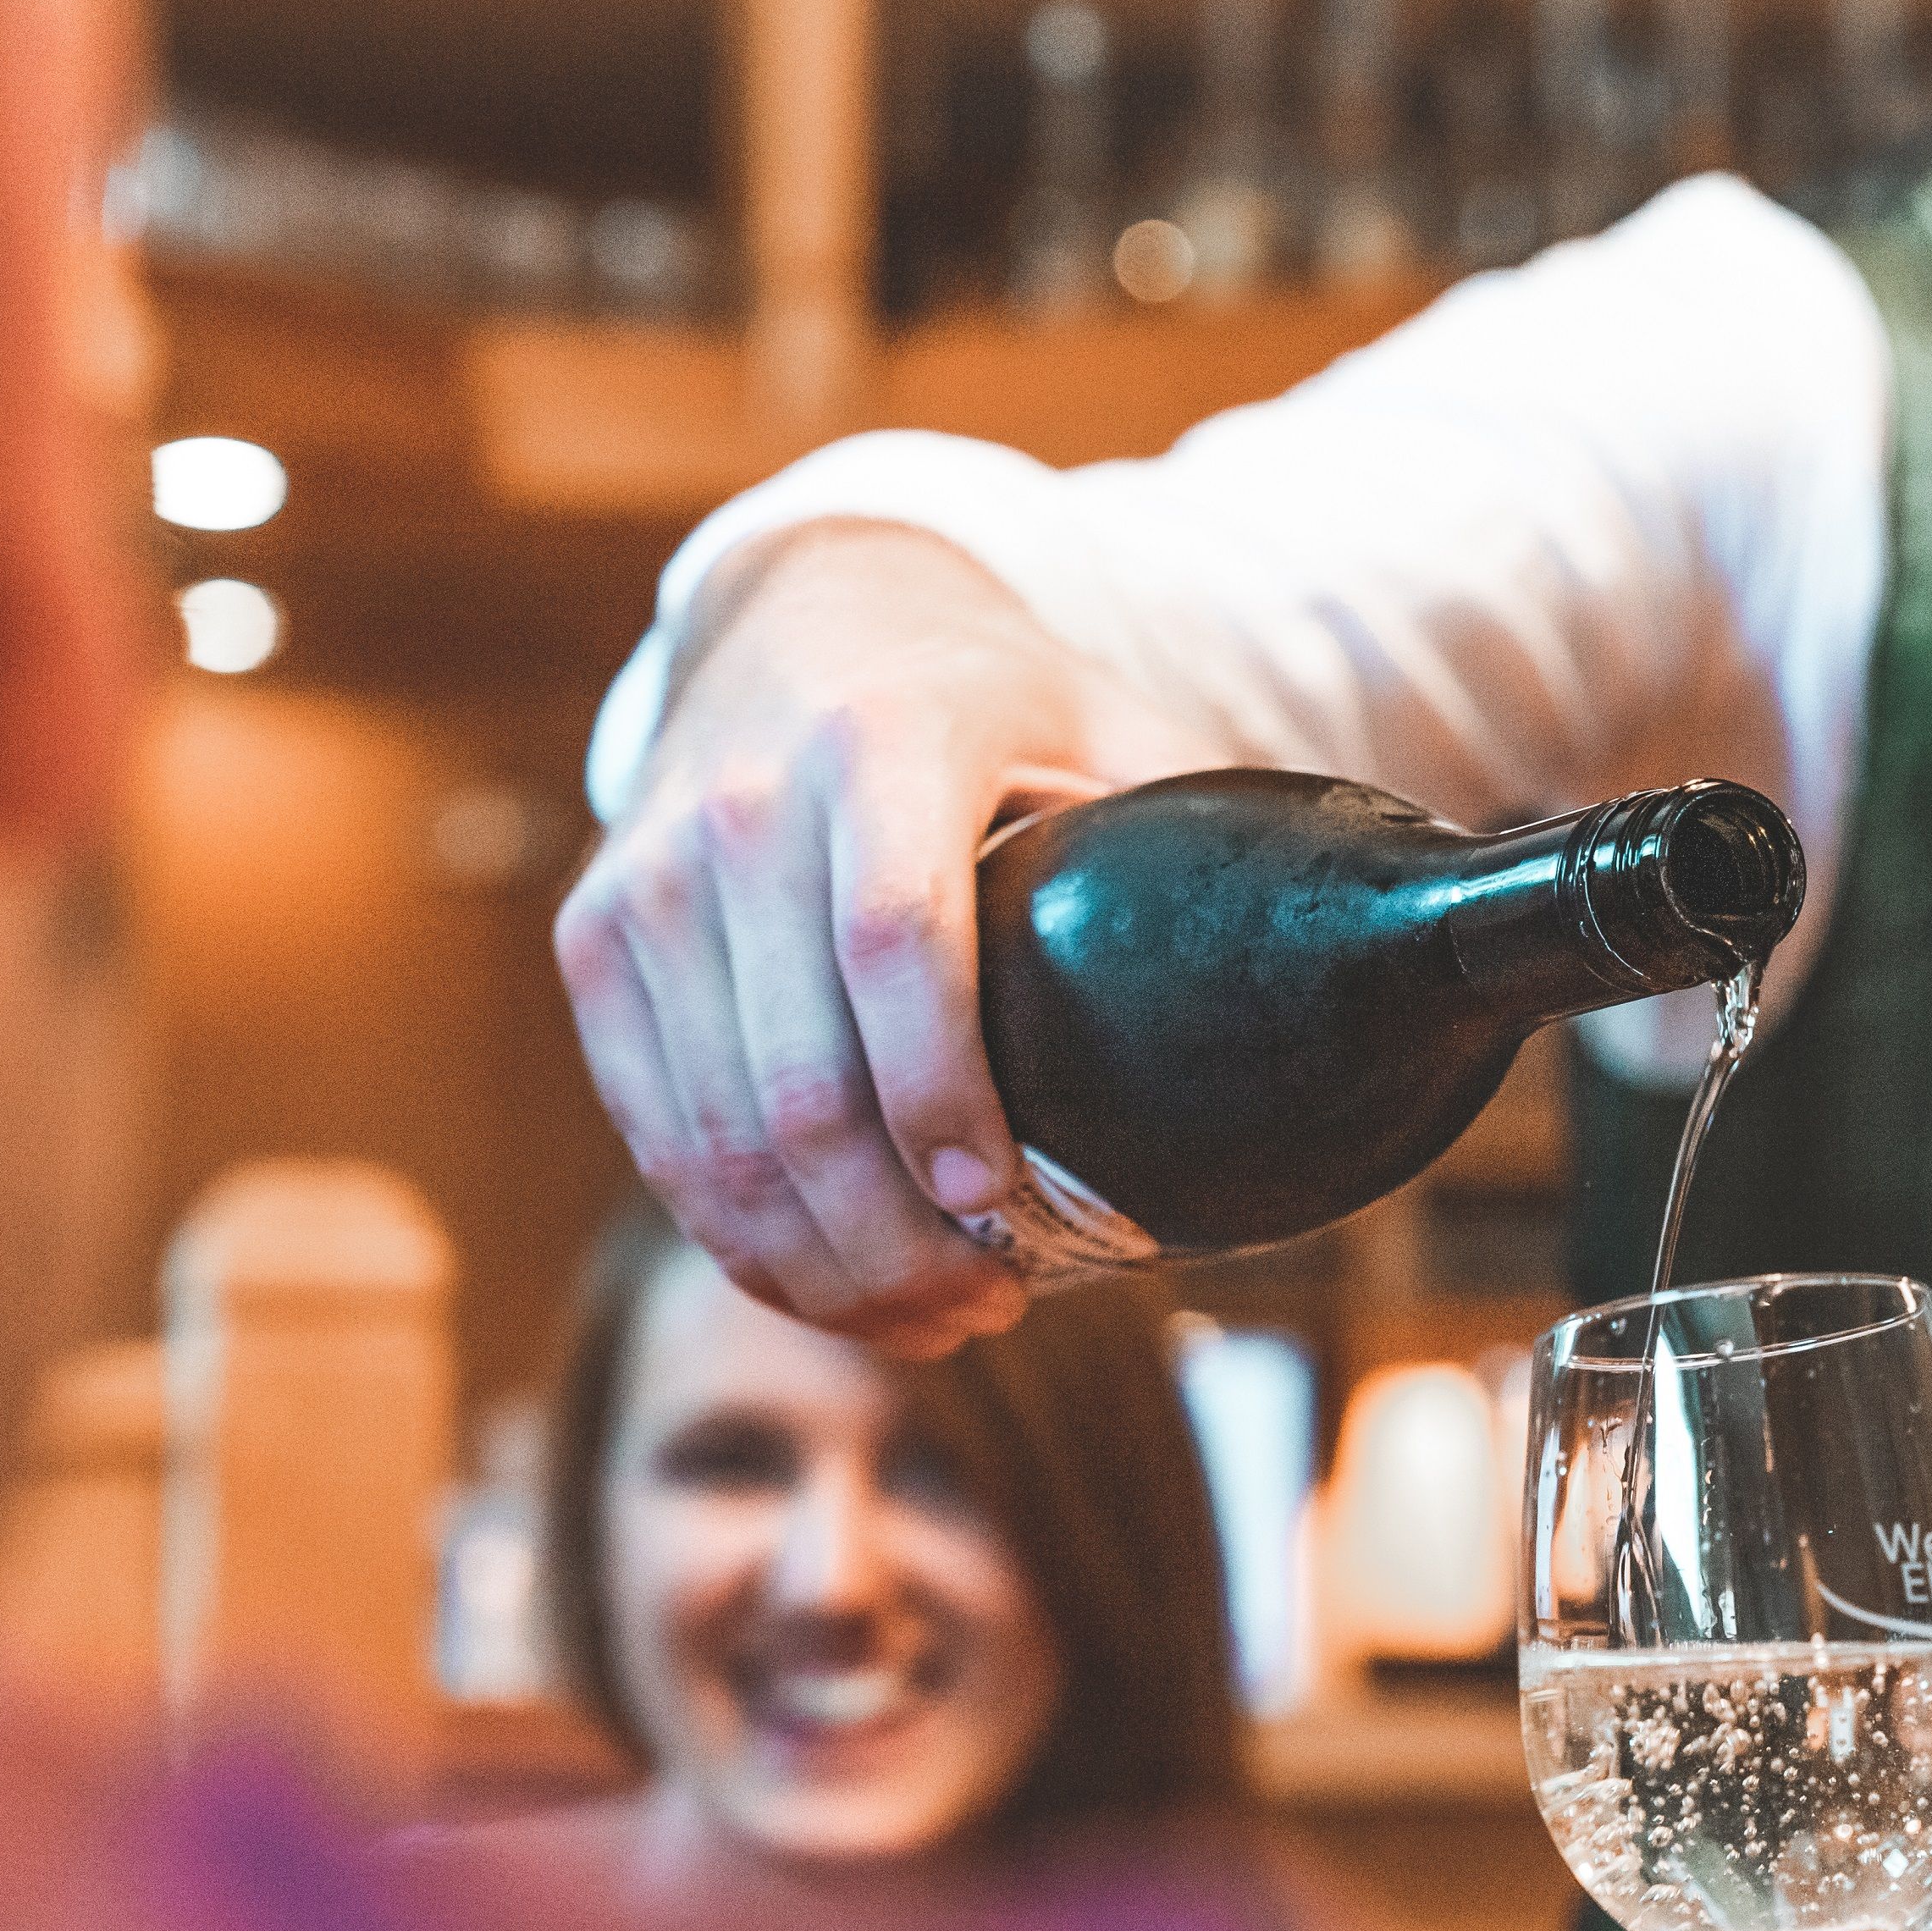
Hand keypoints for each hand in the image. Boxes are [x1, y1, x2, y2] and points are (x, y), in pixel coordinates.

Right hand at [557, 521, 1219, 1353]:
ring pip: (713, 1132)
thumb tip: (1336, 952)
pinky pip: (654, 1127)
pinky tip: (826, 1282)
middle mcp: (738, 806)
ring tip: (928, 1321)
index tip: (1004, 1206)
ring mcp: (650, 877)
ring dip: (819, 1262)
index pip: (895, 944)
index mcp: (880, 744)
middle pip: (798, 1078)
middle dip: (893, 1234)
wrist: (808, 609)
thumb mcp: (1105, 717)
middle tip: (991, 1304)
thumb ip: (1192, 826)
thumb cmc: (991, 694)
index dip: (943, 1096)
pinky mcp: (596, 938)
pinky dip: (738, 1232)